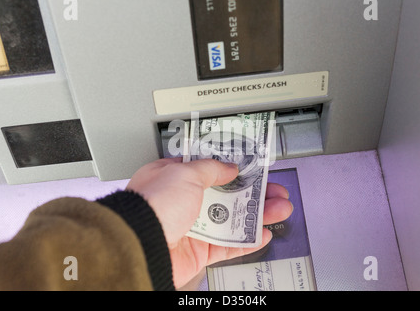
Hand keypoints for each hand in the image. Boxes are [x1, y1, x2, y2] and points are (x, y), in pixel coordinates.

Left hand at [126, 157, 292, 288]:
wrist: (140, 244)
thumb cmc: (152, 205)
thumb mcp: (184, 173)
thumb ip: (210, 169)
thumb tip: (229, 167)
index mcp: (175, 179)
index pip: (210, 170)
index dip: (234, 169)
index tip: (254, 168)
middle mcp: (183, 202)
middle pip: (227, 195)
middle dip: (254, 193)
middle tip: (274, 191)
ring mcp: (193, 227)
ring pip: (232, 220)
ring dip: (257, 215)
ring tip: (280, 209)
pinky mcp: (199, 251)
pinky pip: (228, 246)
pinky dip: (247, 241)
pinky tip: (263, 234)